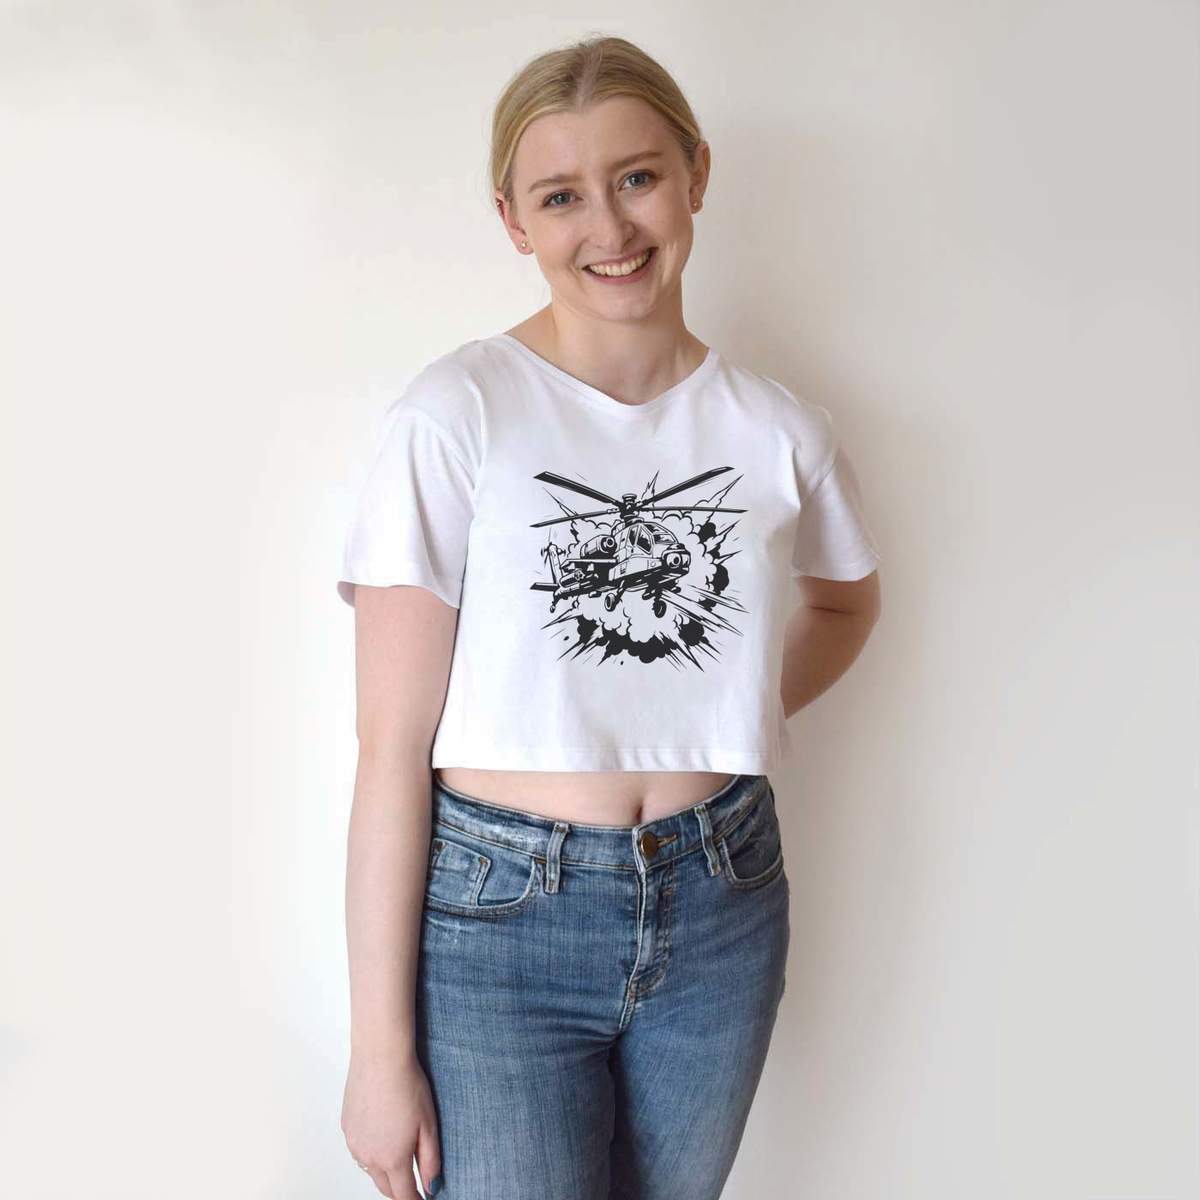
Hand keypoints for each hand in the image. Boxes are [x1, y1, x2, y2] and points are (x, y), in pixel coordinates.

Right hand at [341, 1047, 441, 1197]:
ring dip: (384, 1170)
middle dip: (399, 1190)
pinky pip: (359, 1150)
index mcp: (392, 1159)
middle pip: (385, 1187)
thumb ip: (430, 1161)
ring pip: (370, 1169)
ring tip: (398, 1157)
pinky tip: (382, 1135)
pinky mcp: (347, 1128)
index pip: (403, 1195)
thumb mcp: (428, 1125)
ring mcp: (354, 1143)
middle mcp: (369, 1157)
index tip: (423, 1199)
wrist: (380, 1058)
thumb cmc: (407, 1086)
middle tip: (413, 1185)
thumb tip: (432, 1187)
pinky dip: (371, 1151)